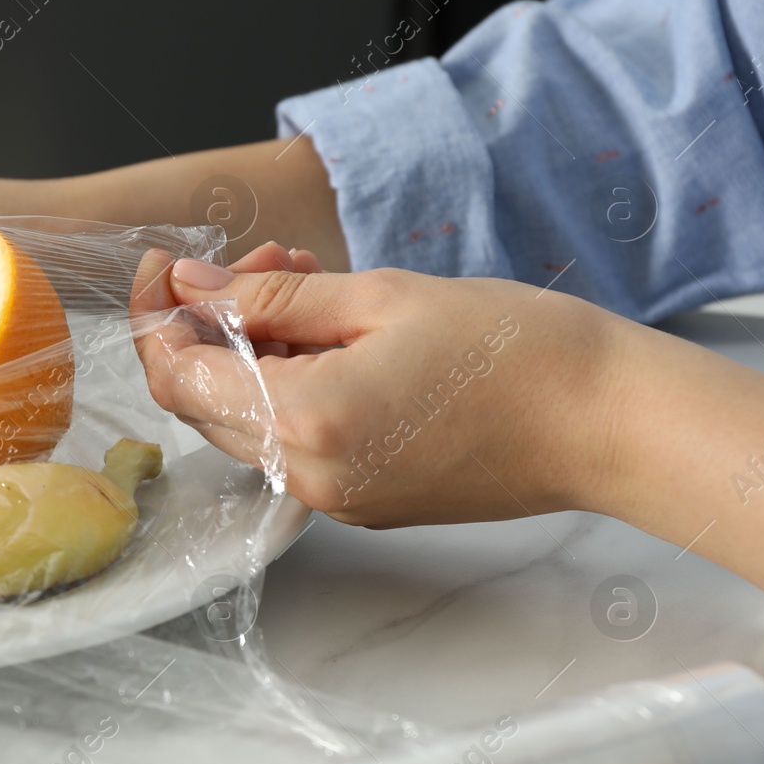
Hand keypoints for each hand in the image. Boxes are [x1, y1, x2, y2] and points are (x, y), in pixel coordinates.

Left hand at [131, 248, 627, 526]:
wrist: (606, 422)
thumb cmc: (513, 350)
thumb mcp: (380, 297)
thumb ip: (269, 299)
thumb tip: (190, 288)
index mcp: (304, 423)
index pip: (176, 379)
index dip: (157, 318)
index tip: (168, 267)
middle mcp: (307, 477)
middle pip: (204, 402)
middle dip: (211, 324)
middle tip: (268, 262)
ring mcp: (335, 499)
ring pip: (248, 419)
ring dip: (254, 350)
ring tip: (312, 283)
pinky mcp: (362, 500)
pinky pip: (293, 440)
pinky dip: (290, 383)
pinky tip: (334, 334)